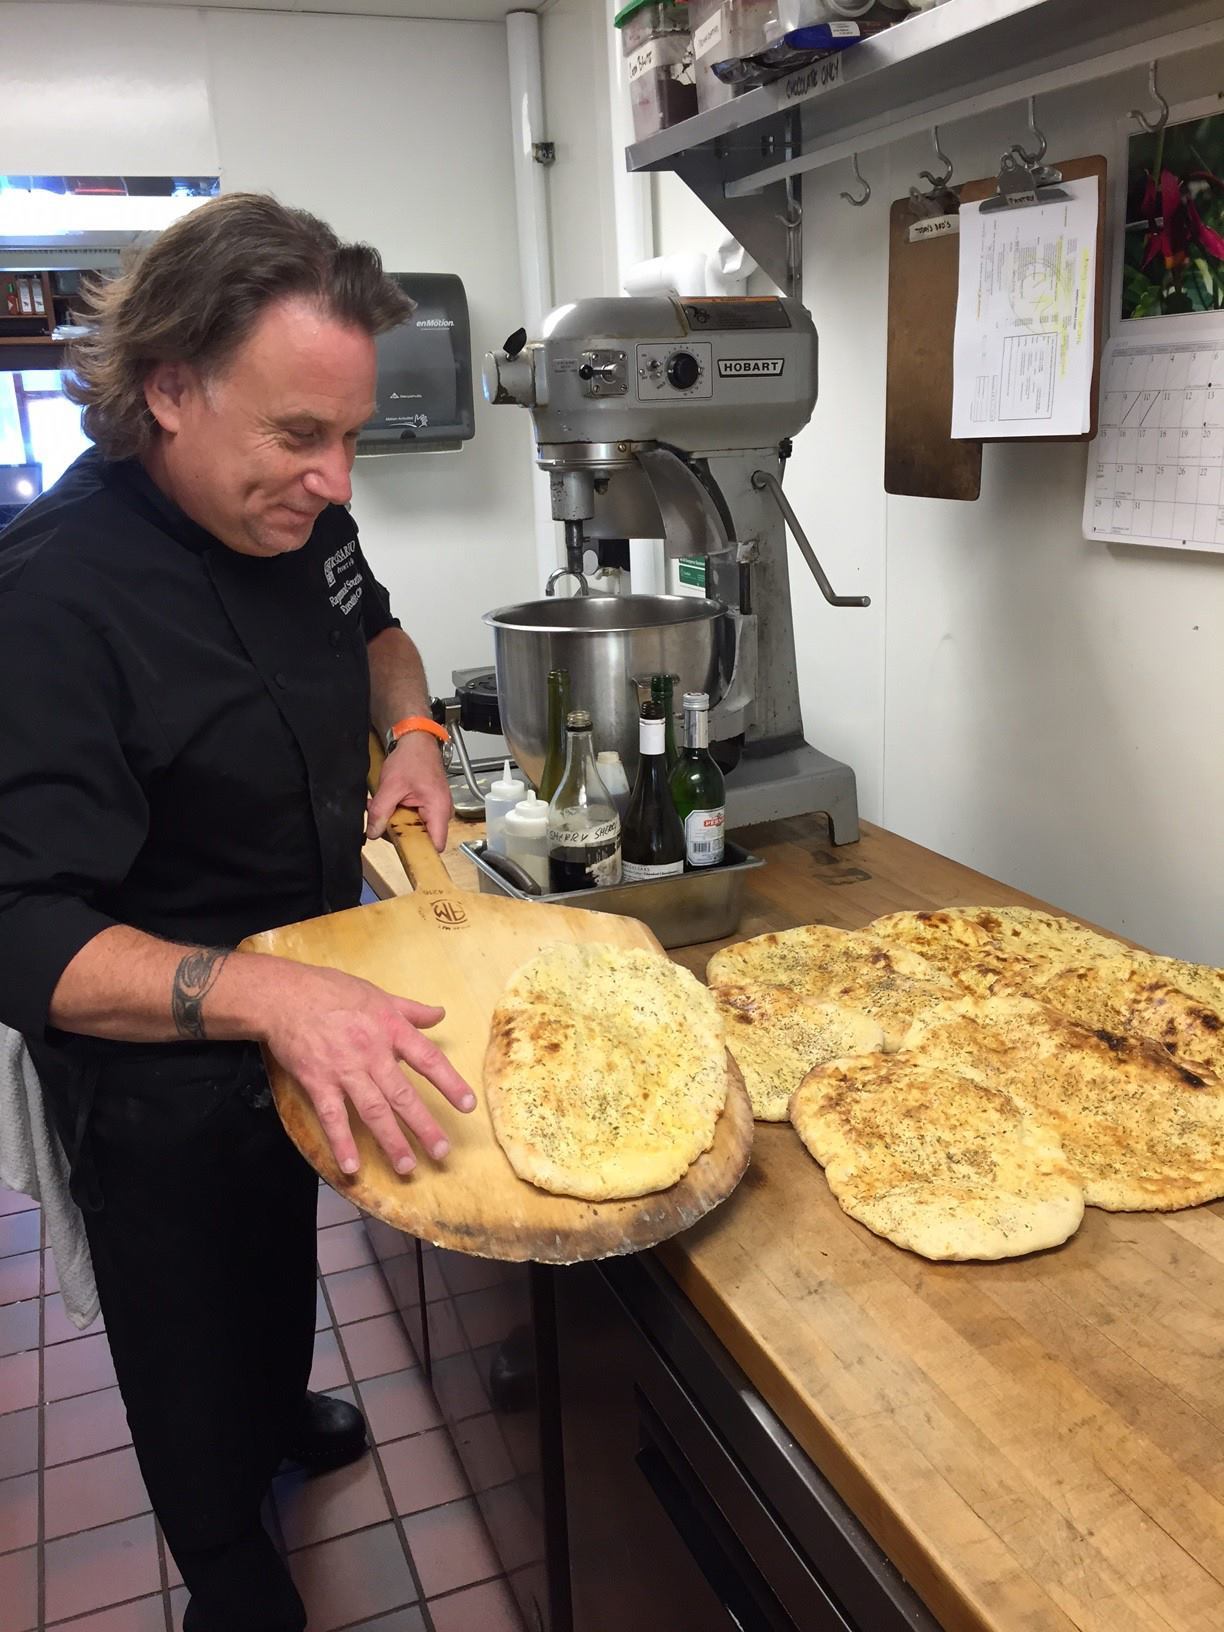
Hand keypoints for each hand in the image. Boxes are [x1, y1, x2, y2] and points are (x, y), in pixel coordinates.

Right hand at [261, 960, 475, 1175]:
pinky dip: (342, 1142)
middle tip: (441, 1152)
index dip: (450, 1083)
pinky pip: (333, 1117)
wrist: (284, 996)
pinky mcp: (318, 1082)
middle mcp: (372, 1052)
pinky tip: (352, 1166)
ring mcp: (344, 1070)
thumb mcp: (378, 995)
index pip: (428, 1059)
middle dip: (423, 1125)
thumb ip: (411, 1010)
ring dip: (391, 1140)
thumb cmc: (332, 992)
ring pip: (373, 1110)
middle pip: (403, 1094)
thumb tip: (440, 1013)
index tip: (468, 1105)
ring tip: (407, 1166)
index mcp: (391, 1029)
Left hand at [367, 731, 452, 850]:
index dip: (419, 852)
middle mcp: (441, 812)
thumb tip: (373, 833)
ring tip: (382, 806)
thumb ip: (381, 812)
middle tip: (381, 819)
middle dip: (398, 832)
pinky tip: (388, 803)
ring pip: (414, 829)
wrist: (416, 740)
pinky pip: (412, 819)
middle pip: (421, 839)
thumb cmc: (412, 757)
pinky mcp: (426, 806)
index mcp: (438, 809)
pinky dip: (397, 814)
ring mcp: (434, 809)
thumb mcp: (391, 786)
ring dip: (395, 822)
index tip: (400, 850)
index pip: (435, 845)